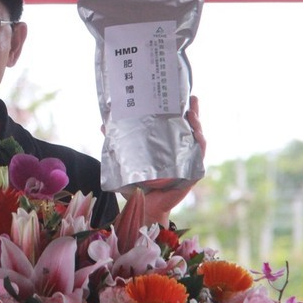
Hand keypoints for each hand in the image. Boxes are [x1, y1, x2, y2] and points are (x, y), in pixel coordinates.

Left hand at [126, 95, 207, 226]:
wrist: (142, 208)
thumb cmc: (136, 185)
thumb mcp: (126, 160)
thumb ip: (117, 143)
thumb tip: (103, 124)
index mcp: (167, 148)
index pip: (176, 126)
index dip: (180, 111)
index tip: (180, 95)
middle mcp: (180, 154)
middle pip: (190, 130)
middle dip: (194, 113)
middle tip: (192, 97)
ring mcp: (187, 164)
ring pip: (197, 141)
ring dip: (198, 126)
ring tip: (193, 114)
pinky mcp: (191, 176)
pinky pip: (198, 159)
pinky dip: (199, 147)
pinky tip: (198, 136)